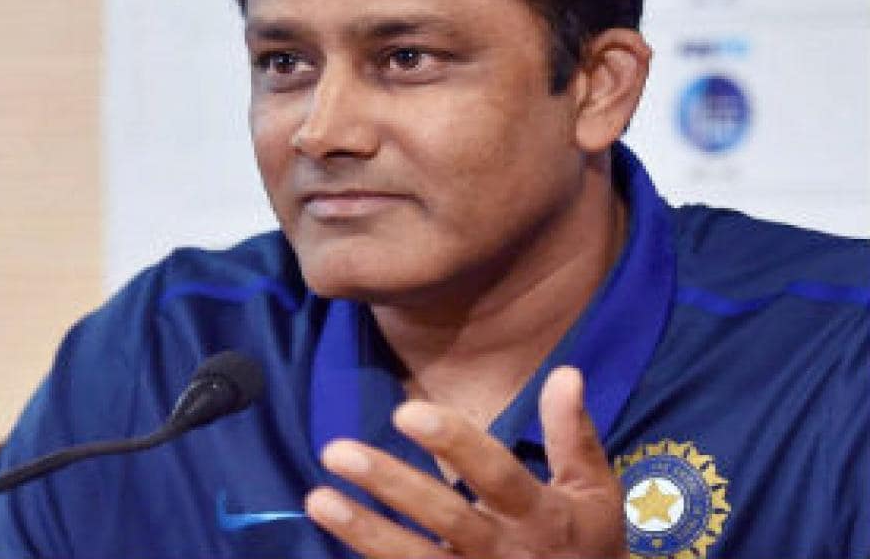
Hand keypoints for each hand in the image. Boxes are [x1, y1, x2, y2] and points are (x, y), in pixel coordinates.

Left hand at [305, 366, 626, 558]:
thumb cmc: (586, 544)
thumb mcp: (593, 493)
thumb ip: (573, 435)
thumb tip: (565, 371)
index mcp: (543, 515)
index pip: (496, 473)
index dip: (453, 443)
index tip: (404, 411)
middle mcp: (506, 551)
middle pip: (445, 517)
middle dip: (390, 484)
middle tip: (336, 450)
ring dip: (365, 531)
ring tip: (318, 499)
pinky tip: (330, 542)